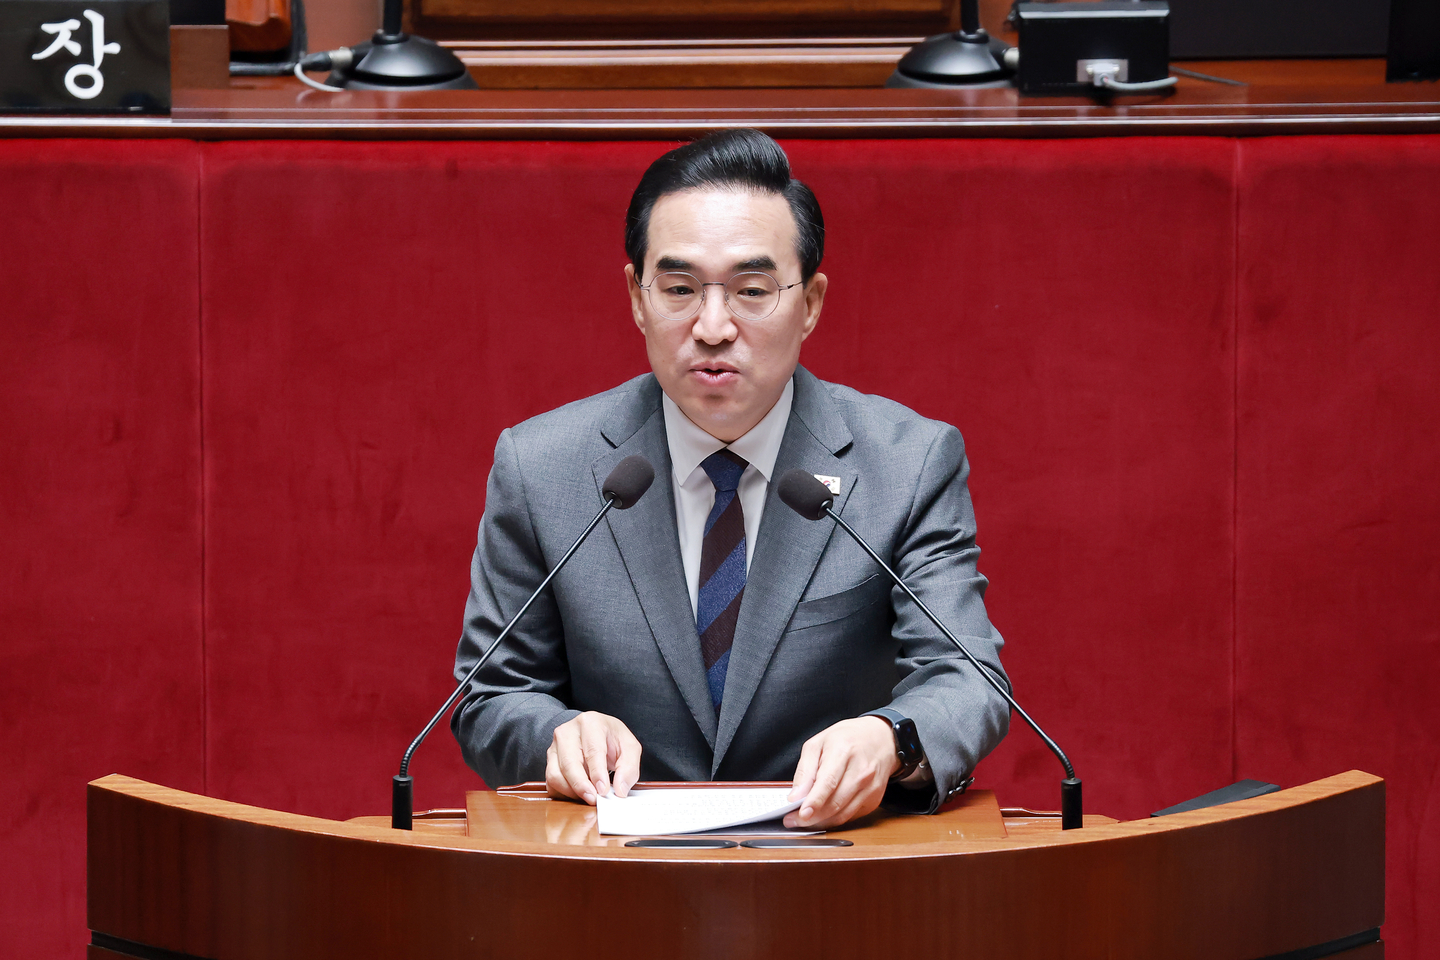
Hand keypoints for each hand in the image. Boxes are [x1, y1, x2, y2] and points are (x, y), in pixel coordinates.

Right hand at [545, 711, 642, 804]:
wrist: (594, 732)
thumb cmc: (611, 738)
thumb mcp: (629, 747)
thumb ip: (629, 768)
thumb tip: (620, 790)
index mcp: (590, 723)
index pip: (592, 751)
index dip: (597, 773)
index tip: (603, 790)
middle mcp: (568, 732)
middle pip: (569, 764)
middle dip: (581, 786)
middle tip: (594, 799)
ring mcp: (555, 746)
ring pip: (555, 774)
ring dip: (572, 791)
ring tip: (588, 796)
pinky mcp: (549, 760)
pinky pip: (550, 782)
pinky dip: (562, 793)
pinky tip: (577, 794)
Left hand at [784, 716, 898, 828]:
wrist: (881, 739)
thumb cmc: (847, 738)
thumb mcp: (818, 743)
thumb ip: (805, 770)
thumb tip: (796, 795)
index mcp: (843, 751)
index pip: (829, 782)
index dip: (815, 801)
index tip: (802, 814)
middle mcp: (860, 771)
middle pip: (835, 803)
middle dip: (812, 816)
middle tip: (793, 820)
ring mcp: (870, 787)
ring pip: (842, 814)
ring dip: (821, 821)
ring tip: (804, 820)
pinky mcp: (874, 799)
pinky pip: (850, 816)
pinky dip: (834, 819)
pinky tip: (823, 815)